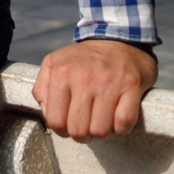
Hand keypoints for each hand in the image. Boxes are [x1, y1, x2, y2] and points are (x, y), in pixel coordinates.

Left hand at [31, 39, 156, 140]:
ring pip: (100, 130)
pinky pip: (124, 122)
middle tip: (85, 126)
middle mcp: (84, 78)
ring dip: (101, 132)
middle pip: (78, 130)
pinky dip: (121, 128)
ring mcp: (109, 82)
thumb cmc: (84, 58)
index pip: (55, 120)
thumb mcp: (54, 62)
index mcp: (62, 73)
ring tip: (100, 121)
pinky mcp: (131, 86)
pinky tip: (116, 118)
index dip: (61, 130)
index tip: (68, 126)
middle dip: (81, 135)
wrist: (118, 39)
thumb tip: (45, 110)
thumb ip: (42, 86)